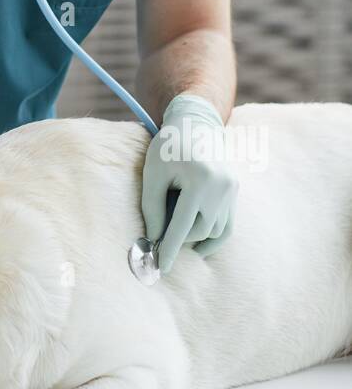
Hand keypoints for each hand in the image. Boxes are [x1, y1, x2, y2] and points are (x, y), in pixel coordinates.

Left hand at [141, 93, 237, 275]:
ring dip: (195, 236)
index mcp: (200, 180)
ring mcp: (232, 190)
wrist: (195, 123)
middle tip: (160, 237)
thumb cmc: (168, 146)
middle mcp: (221, 187)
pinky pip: (227, 226)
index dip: (170, 248)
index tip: (160, 266)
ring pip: (214, 230)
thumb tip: (153, 240)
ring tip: (176, 229)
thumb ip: (153, 207)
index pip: (183, 225)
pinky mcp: (235, 191)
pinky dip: (213, 237)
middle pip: (199, 230)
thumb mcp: (154, 173)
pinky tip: (197, 245)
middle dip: (179, 238)